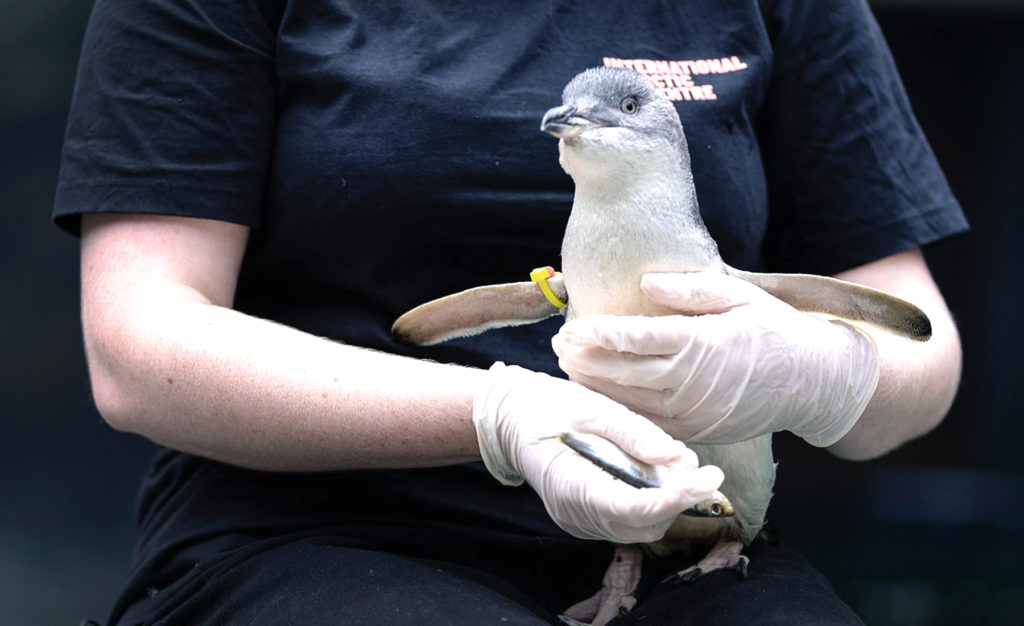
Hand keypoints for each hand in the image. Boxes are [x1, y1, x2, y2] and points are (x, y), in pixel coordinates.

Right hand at [473, 362, 723, 542]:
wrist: (509, 419)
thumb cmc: (545, 407)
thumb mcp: (589, 406)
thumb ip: (634, 433)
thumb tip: (680, 459)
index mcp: (570, 486)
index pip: (633, 508)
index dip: (676, 497)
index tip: (709, 477)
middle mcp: (575, 514)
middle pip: (642, 526)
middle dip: (679, 502)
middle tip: (704, 471)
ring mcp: (579, 521)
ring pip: (639, 529)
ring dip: (669, 504)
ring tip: (684, 470)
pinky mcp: (586, 517)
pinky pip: (627, 522)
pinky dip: (652, 503)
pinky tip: (658, 477)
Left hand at [551, 272, 879, 446]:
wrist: (813, 382)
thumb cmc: (775, 330)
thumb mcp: (739, 296)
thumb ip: (691, 289)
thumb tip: (646, 282)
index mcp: (704, 343)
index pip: (639, 339)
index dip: (600, 334)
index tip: (572, 328)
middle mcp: (695, 382)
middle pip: (625, 373)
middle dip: (586, 360)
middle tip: (558, 346)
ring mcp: (694, 412)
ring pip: (630, 402)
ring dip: (595, 386)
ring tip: (569, 368)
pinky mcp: (696, 432)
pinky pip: (647, 423)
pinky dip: (618, 410)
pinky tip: (598, 397)